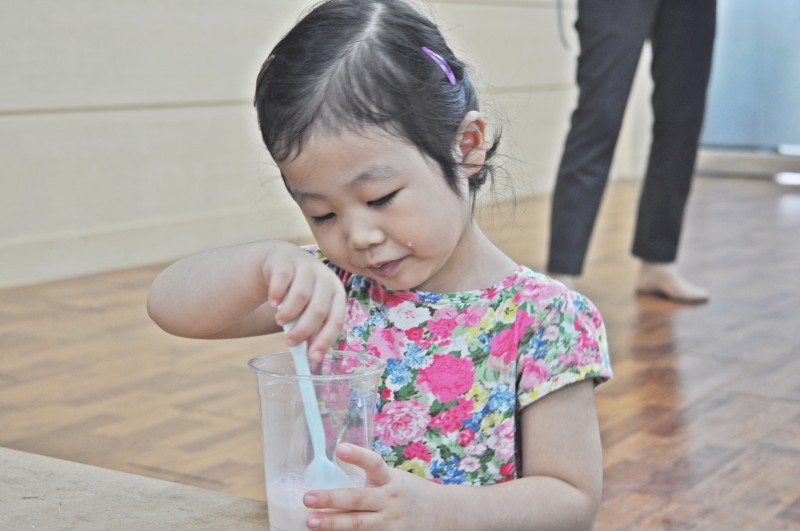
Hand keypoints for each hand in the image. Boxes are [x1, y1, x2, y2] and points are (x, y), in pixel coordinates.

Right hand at [264, 242, 345, 360]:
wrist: (282, 262)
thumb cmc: (299, 293)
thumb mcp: (308, 309)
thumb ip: (311, 330)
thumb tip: (311, 359)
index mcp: (336, 293)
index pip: (336, 319)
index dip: (325, 340)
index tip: (312, 358)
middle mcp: (325, 278)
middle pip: (318, 309)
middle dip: (303, 330)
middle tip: (290, 342)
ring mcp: (307, 266)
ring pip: (300, 295)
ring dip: (288, 314)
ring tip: (280, 321)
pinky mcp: (286, 259)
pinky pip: (282, 279)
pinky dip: (276, 295)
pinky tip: (272, 303)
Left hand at [302, 444, 448, 530]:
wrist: (444, 514)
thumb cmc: (409, 493)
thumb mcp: (394, 479)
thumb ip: (371, 478)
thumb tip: (333, 469)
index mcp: (390, 480)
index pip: (374, 463)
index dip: (357, 455)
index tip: (340, 448)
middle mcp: (390, 500)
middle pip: (358, 499)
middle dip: (331, 499)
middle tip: (308, 498)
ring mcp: (391, 523)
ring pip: (358, 524)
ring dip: (333, 523)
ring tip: (311, 521)